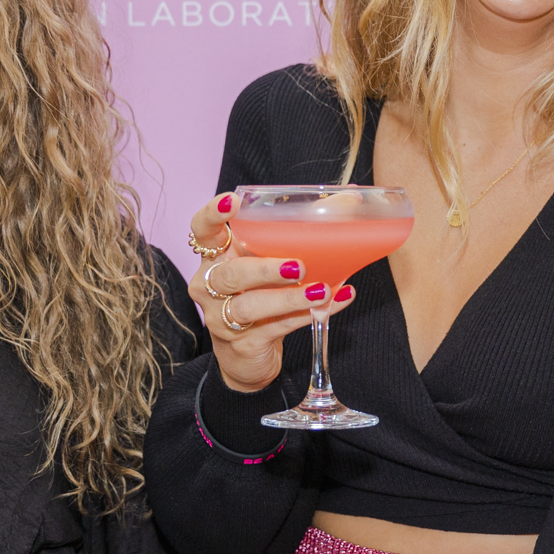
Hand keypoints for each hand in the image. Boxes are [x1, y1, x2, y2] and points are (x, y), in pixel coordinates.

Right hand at [184, 192, 351, 394]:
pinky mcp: (243, 343)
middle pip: (230, 274)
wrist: (245, 357)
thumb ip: (299, 232)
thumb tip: (351, 197)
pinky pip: (276, 327)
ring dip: (288, 298)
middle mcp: (210, 286)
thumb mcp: (268, 261)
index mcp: (216, 257)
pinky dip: (306, 315)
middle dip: (264, 269)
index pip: (202, 230)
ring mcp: (222, 318)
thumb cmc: (258, 294)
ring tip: (319, 291)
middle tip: (297, 266)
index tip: (232, 202)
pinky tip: (331, 303)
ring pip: (250, 306)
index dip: (212, 215)